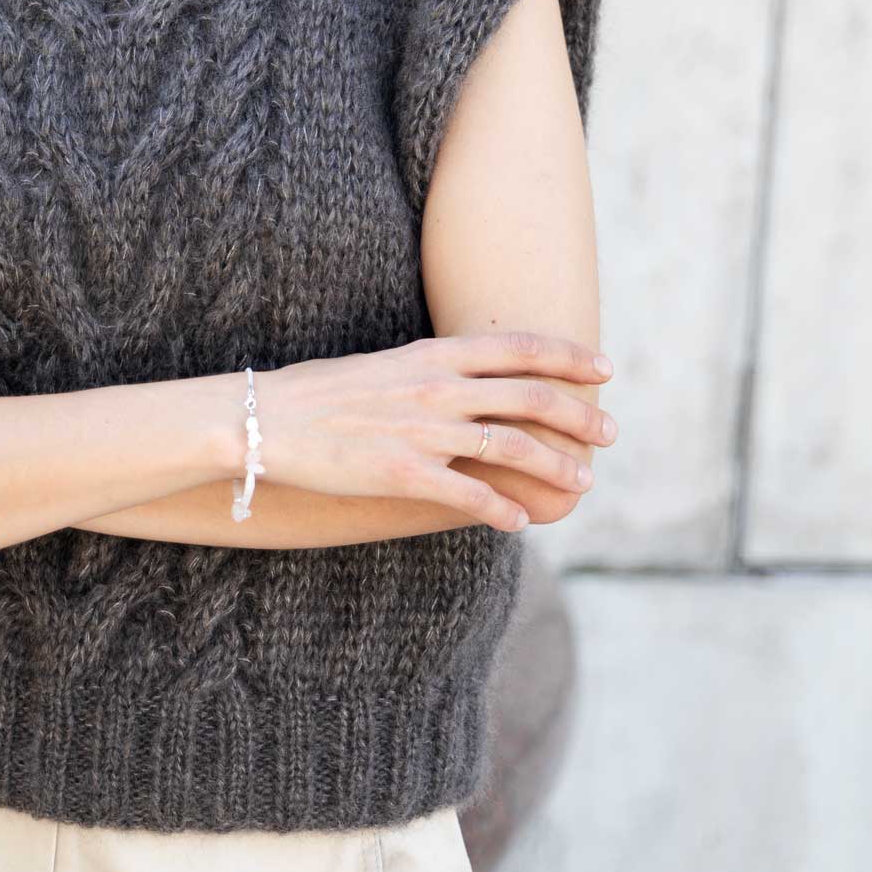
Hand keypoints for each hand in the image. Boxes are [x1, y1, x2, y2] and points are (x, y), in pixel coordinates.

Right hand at [251, 332, 615, 530]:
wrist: (261, 419)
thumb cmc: (318, 393)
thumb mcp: (384, 366)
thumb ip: (431, 372)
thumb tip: (469, 383)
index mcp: (431, 355)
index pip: (518, 348)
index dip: (569, 357)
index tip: (603, 369)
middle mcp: (435, 388)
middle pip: (529, 396)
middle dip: (579, 416)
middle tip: (609, 433)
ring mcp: (421, 432)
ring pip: (511, 447)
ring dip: (555, 466)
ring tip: (582, 482)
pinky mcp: (402, 475)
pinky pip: (468, 494)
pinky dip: (501, 510)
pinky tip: (519, 523)